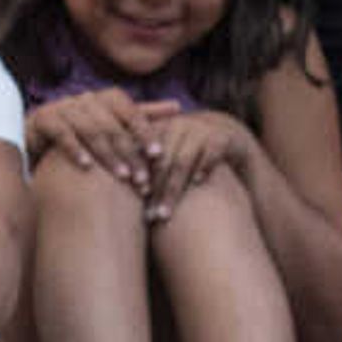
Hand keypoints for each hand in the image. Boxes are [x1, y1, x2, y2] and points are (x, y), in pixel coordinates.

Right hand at [26, 87, 153, 184]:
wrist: (39, 136)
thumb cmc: (86, 132)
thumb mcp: (115, 124)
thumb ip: (143, 116)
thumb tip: (178, 106)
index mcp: (105, 98)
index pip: (130, 110)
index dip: (145, 131)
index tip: (159, 155)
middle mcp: (86, 99)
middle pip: (113, 124)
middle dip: (130, 152)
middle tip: (143, 179)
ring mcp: (63, 107)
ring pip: (90, 129)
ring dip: (108, 154)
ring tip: (122, 177)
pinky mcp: (43, 119)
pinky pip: (62, 133)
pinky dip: (75, 149)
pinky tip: (87, 167)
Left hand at [134, 107, 254, 216]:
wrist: (226, 138)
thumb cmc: (188, 154)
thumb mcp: (168, 154)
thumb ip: (148, 166)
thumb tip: (115, 191)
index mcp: (160, 127)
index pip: (144, 151)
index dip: (140, 173)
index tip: (136, 196)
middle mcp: (178, 125)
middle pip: (162, 160)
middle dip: (155, 189)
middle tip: (148, 215)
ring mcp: (200, 130)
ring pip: (182, 160)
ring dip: (173, 188)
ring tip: (166, 213)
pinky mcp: (222, 137)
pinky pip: (210, 152)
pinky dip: (203, 166)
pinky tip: (197, 182)